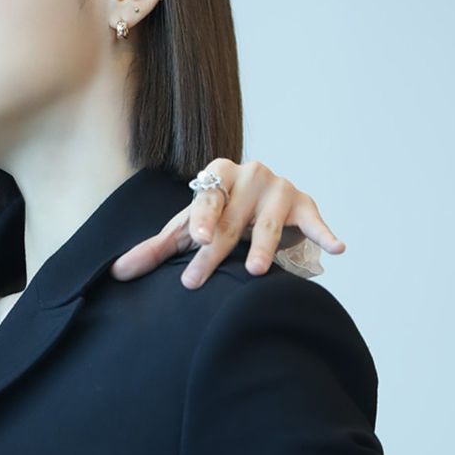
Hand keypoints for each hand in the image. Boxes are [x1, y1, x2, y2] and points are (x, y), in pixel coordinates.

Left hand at [111, 158, 344, 288]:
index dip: (202, 221)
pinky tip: (338, 248)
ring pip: (270, 224)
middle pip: (231, 221)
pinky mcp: (305, 203)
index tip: (197, 240)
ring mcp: (280, 188)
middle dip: (215, 253)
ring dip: (265, 247)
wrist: (255, 199)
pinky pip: (314, 220)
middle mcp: (250, 175)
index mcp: (218, 173)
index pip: (207, 200)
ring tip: (257, 272)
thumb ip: (155, 249)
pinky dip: (325, 233)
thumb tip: (116, 273)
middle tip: (197, 280)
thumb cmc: (215, 216)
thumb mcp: (186, 228)